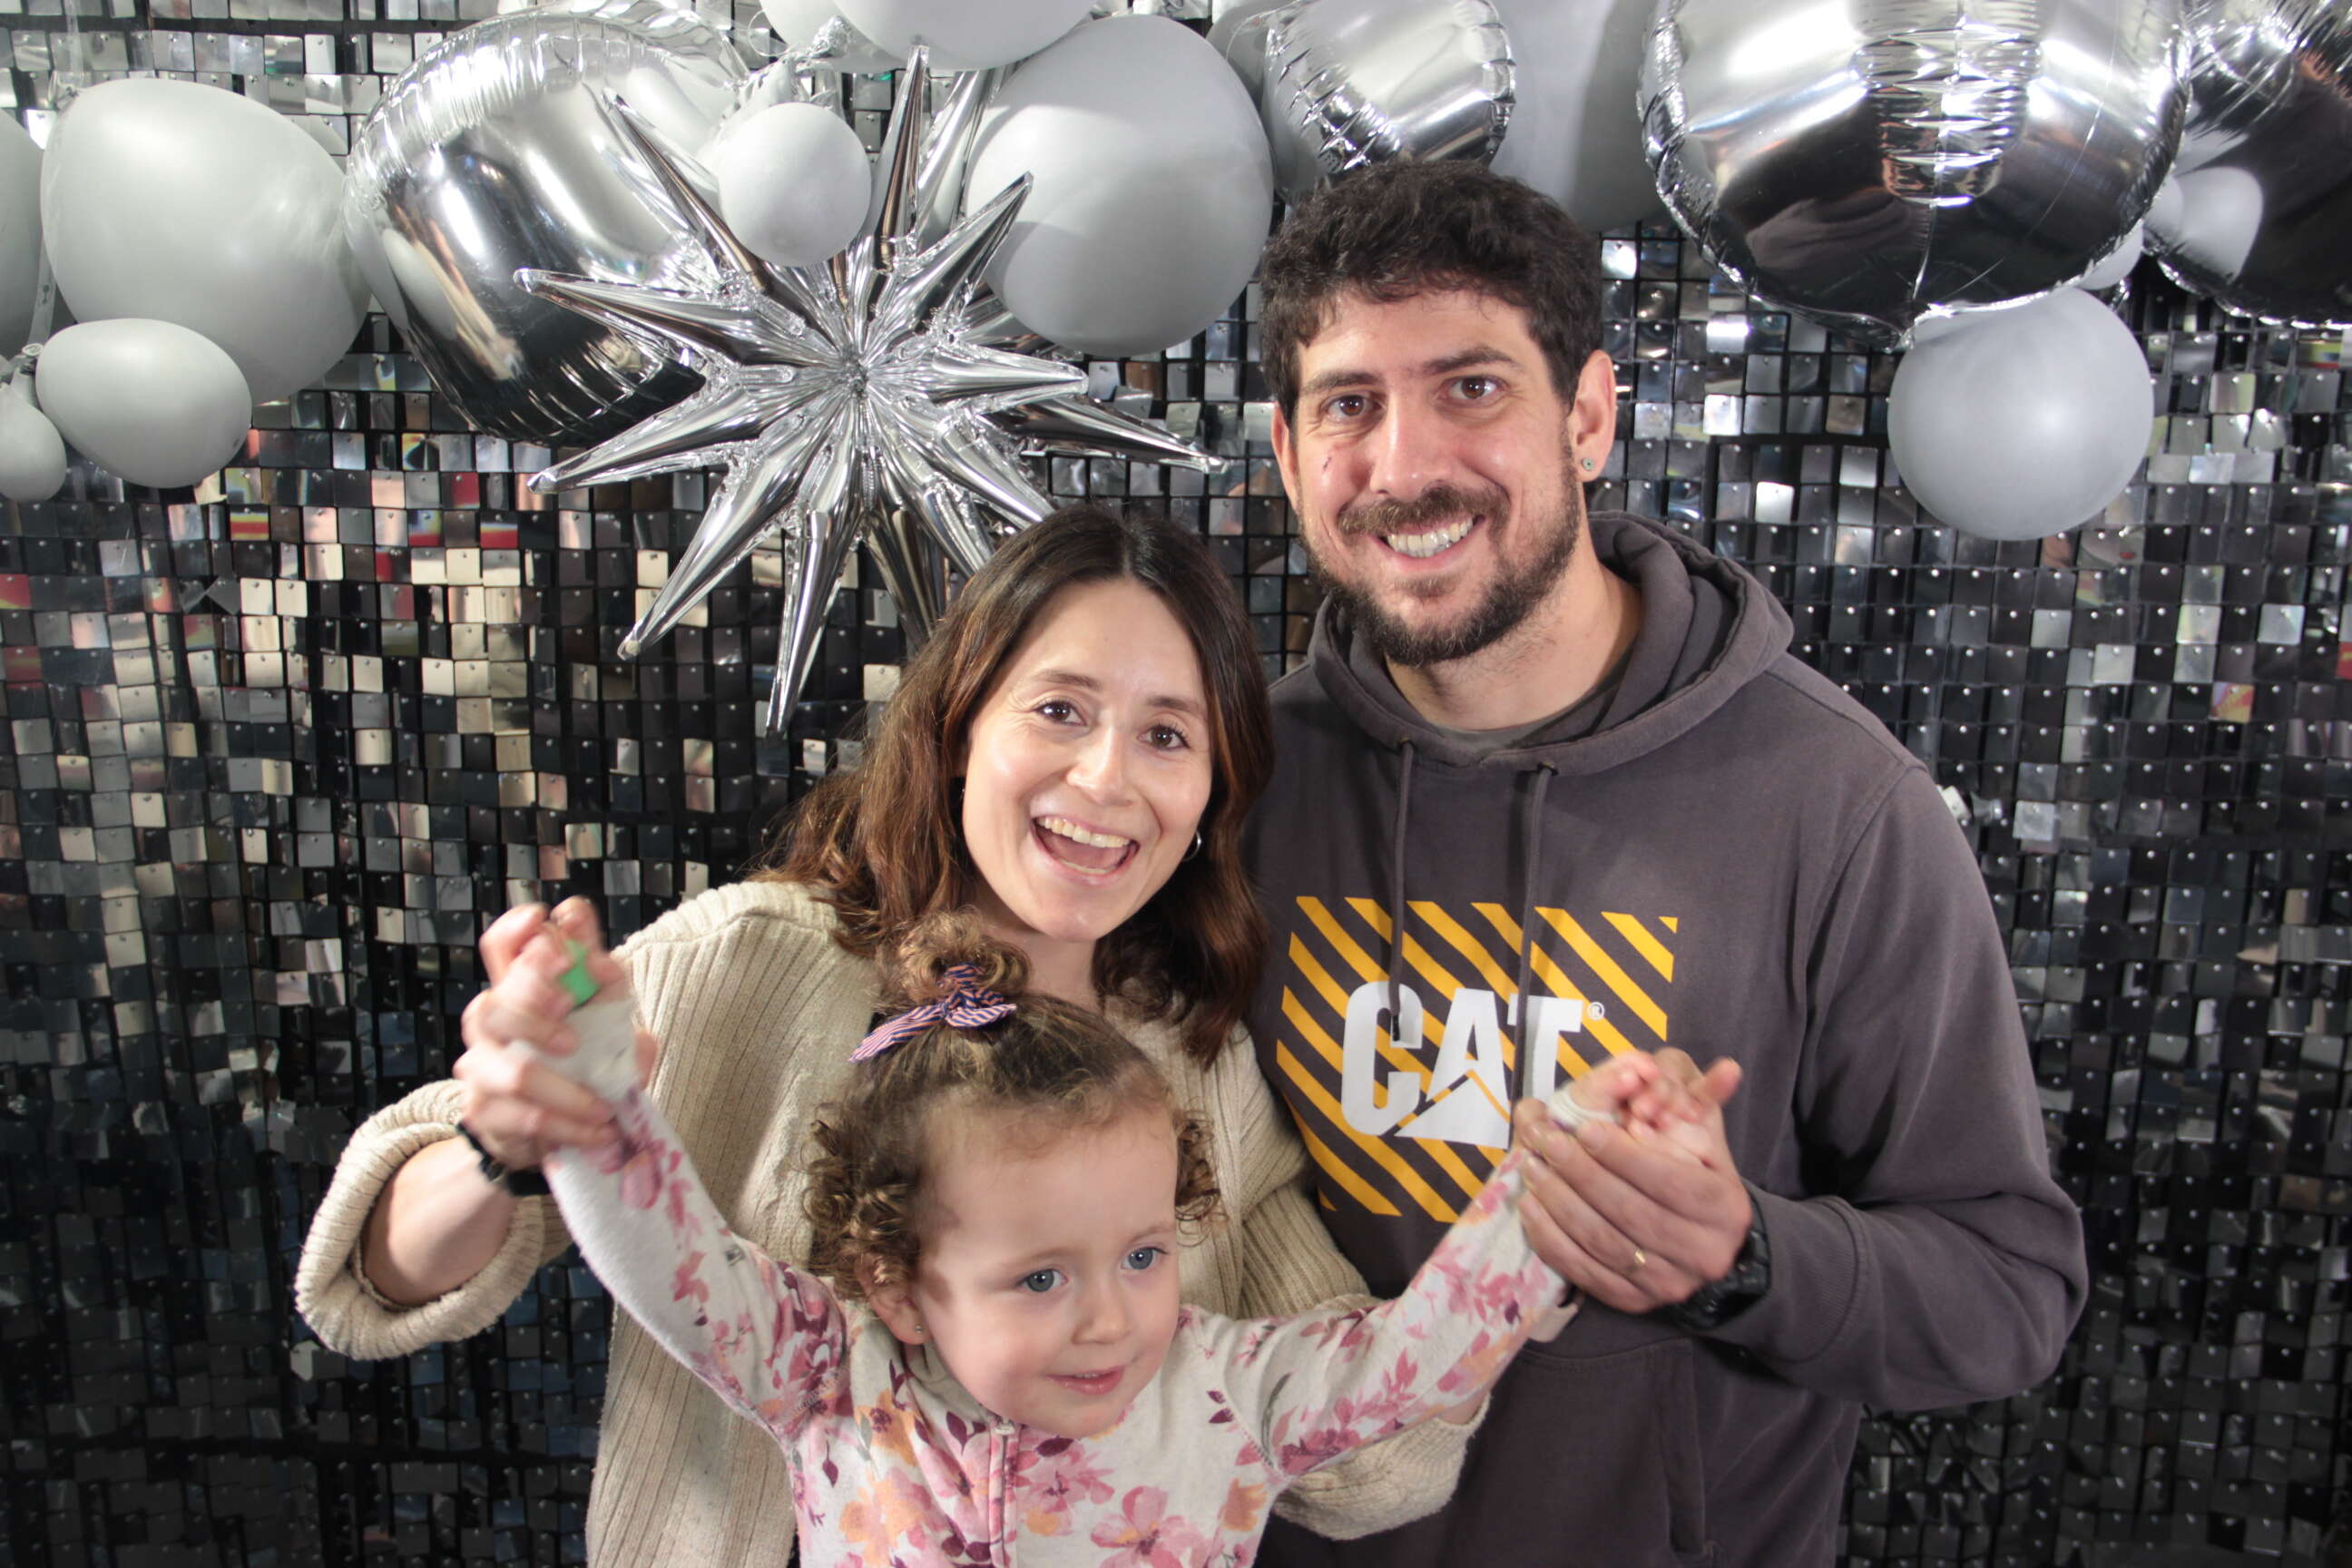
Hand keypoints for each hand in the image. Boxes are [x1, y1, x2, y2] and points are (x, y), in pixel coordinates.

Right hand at [452, 897, 658, 1172]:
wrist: (555, 1131)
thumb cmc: (586, 1063)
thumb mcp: (608, 1019)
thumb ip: (608, 986)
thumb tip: (603, 962)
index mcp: (519, 988)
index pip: (500, 947)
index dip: (515, 931)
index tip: (542, 920)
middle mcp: (490, 1019)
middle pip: (498, 1002)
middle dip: (537, 1005)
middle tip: (571, 1010)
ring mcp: (480, 1065)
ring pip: (516, 1071)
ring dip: (567, 1090)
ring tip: (603, 1107)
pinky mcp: (483, 1110)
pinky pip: (529, 1117)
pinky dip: (571, 1126)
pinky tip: (599, 1131)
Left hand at [1514, 1049, 1748, 1314]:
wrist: (1712, 1249)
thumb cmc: (1699, 1179)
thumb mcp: (1707, 1141)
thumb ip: (1701, 1102)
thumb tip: (1725, 1066)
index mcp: (1722, 1208)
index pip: (1668, 1182)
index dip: (1623, 1156)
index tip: (1584, 1129)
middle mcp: (1700, 1253)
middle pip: (1631, 1213)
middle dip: (1580, 1174)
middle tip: (1544, 1141)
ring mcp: (1666, 1284)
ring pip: (1604, 1243)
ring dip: (1559, 1203)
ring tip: (1531, 1166)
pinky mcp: (1633, 1302)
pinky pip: (1585, 1272)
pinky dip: (1552, 1239)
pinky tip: (1530, 1206)